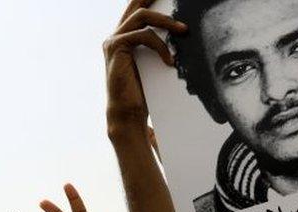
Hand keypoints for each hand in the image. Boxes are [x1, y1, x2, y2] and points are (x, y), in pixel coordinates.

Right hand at [104, 0, 184, 133]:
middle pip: (136, 3)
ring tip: (184, 30)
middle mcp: (115, 36)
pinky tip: (170, 60)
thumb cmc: (142, 93)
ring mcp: (113, 40)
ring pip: (142, 15)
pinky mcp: (116, 47)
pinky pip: (144, 35)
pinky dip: (160, 46)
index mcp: (124, 38)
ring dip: (166, 21)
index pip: (138, 10)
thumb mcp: (153, 63)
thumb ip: (159, 45)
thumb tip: (182, 30)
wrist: (128, 114)